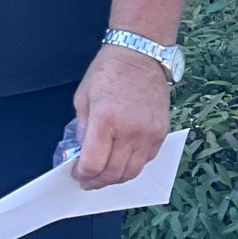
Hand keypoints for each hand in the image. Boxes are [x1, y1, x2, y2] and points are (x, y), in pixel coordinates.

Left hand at [72, 43, 171, 188]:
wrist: (140, 56)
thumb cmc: (107, 73)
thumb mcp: (82, 99)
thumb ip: (82, 129)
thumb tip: (81, 153)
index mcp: (105, 121)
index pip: (94, 163)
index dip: (82, 174)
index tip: (76, 175)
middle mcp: (130, 131)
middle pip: (114, 172)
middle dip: (98, 182)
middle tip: (88, 182)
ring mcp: (149, 134)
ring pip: (133, 171)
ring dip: (116, 179)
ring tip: (104, 177)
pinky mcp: (162, 133)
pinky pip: (147, 160)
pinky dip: (133, 166)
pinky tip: (121, 162)